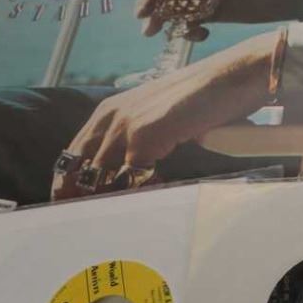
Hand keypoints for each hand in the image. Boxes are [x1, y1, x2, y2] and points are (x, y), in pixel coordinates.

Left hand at [51, 35, 272, 198]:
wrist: (233, 76)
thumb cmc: (205, 98)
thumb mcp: (160, 117)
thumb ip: (141, 141)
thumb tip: (134, 175)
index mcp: (109, 111)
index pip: (73, 156)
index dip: (69, 185)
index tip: (72, 209)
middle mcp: (110, 116)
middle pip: (77, 170)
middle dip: (78, 199)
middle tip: (87, 226)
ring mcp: (125, 125)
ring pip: (99, 178)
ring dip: (108, 201)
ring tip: (119, 220)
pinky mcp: (145, 135)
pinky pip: (130, 178)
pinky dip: (139, 194)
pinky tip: (156, 196)